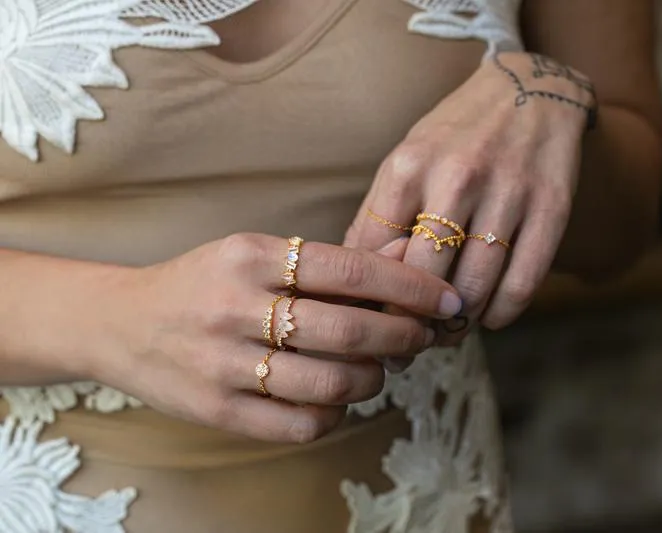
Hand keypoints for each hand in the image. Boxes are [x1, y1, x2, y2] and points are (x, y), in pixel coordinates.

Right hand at [88, 234, 461, 442]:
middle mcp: (234, 307)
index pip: (351, 269)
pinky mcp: (218, 411)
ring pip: (332, 383)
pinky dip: (337, 413)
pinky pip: (302, 424)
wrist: (120, 323)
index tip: (447, 301)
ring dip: (374, 378)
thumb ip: (328, 262)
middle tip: (422, 337)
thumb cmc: (205, 283)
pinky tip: (337, 396)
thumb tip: (407, 262)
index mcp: (250, 256)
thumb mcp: (256, 254)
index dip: (410, 288)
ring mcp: (223, 364)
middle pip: (349, 330)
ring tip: (379, 367)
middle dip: (404, 336)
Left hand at [345, 52, 595, 344]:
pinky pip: (522, 283)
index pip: (374, 254)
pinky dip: (502, 314)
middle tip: (412, 340)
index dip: (370, 298)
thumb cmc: (457, 135)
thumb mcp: (407, 159)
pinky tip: (492, 315)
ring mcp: (508, 193)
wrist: (530, 90)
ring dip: (460, 323)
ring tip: (451, 328)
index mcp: (409, 166)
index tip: (373, 321)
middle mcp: (457, 178)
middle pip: (422, 279)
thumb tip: (354, 278)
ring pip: (474, 288)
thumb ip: (380, 214)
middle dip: (413, 322)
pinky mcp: (551, 208)